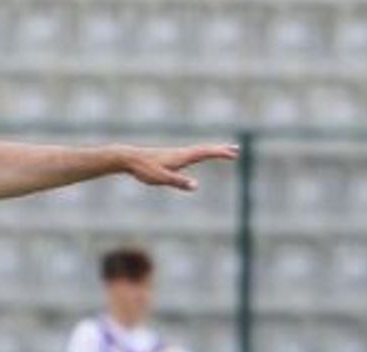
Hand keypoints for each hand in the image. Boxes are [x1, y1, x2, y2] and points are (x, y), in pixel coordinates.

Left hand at [123, 144, 239, 191]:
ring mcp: (177, 154)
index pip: (205, 153)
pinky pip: (192, 153)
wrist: (130, 158)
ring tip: (224, 152)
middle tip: (236, 149)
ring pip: (199, 150)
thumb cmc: (145, 169)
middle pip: (205, 149)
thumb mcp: (162, 178)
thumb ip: (178, 182)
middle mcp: (182, 153)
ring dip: (213, 150)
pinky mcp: (171, 157)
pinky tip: (201, 156)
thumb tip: (195, 186)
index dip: (220, 153)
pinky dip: (202, 153)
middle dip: (221, 150)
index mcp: (182, 157)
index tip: (233, 153)